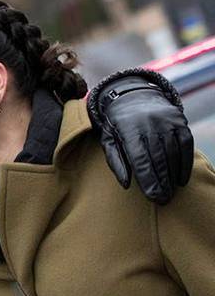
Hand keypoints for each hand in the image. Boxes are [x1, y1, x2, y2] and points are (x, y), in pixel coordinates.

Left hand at [91, 69, 193, 203]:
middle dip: (162, 182)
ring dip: (173, 176)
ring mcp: (166, 122)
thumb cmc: (116, 124)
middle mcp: (150, 125)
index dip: (148, 179)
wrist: (132, 95)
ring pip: (173, 153)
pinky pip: (186, 145)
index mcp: (129, 130)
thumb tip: (126, 185)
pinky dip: (185, 163)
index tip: (153, 196)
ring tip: (170, 193)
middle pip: (159, 159)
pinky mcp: (179, 121)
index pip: (141, 159)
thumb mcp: (108, 140)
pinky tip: (181, 179)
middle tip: (163, 200)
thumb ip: (116, 162)